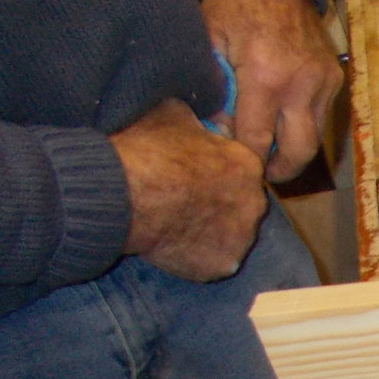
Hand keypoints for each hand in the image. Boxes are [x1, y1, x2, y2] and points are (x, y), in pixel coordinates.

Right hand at [111, 100, 267, 280]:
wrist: (124, 194)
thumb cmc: (146, 150)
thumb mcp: (171, 114)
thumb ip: (195, 119)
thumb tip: (199, 116)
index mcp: (248, 165)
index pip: (243, 170)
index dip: (218, 173)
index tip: (196, 176)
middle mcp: (254, 203)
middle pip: (241, 205)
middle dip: (219, 204)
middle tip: (185, 202)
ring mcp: (240, 238)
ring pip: (231, 236)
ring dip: (210, 232)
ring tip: (177, 224)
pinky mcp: (222, 265)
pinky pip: (213, 261)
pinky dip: (197, 257)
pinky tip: (173, 246)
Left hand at [200, 0, 342, 182]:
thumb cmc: (232, 6)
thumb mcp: (210, 43)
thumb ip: (213, 91)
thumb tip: (218, 132)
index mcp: (265, 76)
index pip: (258, 140)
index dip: (247, 159)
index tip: (236, 165)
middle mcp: (301, 84)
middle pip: (299, 151)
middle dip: (280, 168)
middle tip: (263, 172)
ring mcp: (323, 82)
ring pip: (315, 138)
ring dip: (294, 149)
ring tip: (273, 149)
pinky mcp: (334, 78)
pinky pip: (320, 115)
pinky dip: (302, 123)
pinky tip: (283, 117)